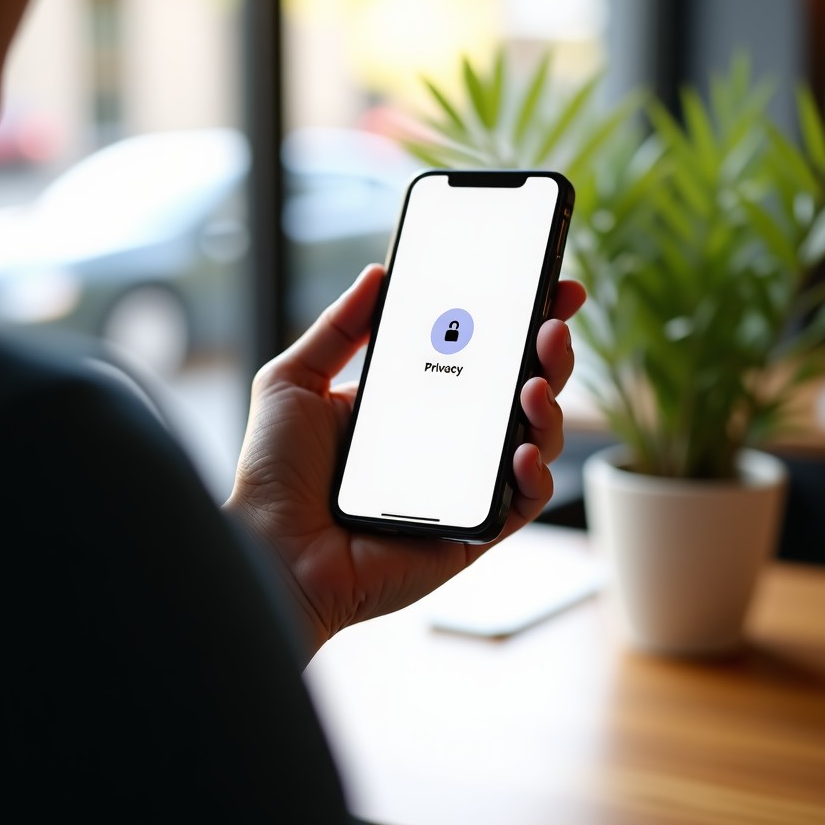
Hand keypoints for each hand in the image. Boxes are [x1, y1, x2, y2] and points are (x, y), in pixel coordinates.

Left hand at [224, 264, 585, 658]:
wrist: (271, 551)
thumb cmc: (273, 474)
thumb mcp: (294, 381)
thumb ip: (337, 328)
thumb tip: (376, 273)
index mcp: (414, 402)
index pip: (480, 353)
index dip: (520, 318)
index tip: (547, 286)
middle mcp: (448, 440)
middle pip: (520, 389)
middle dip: (550, 353)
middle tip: (553, 324)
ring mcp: (465, 486)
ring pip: (535, 441)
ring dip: (549, 408)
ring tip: (533, 384)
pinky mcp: (473, 532)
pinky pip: (524, 503)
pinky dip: (536, 476)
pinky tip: (523, 452)